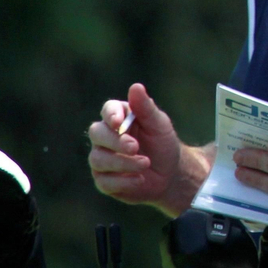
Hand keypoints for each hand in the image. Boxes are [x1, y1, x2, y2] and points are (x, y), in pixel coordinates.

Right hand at [88, 83, 197, 209]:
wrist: (170, 173)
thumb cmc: (163, 143)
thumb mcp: (159, 125)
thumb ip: (146, 108)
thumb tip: (136, 86)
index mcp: (120, 118)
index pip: (108, 110)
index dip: (110, 115)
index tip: (119, 123)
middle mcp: (105, 137)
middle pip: (97, 133)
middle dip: (115, 141)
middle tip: (135, 147)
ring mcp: (102, 159)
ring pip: (98, 158)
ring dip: (123, 162)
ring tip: (145, 163)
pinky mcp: (104, 180)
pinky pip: (104, 181)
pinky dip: (123, 181)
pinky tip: (140, 179)